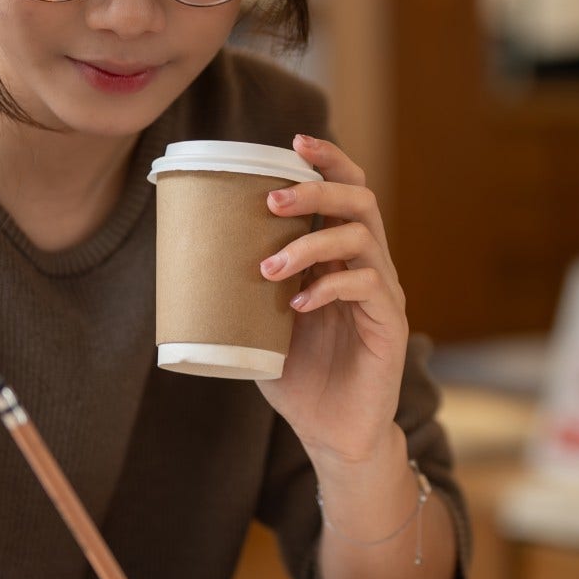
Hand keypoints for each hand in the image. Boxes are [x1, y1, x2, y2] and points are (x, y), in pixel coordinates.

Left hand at [256, 135, 408, 463]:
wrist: (334, 437)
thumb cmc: (300, 378)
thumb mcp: (262, 323)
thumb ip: (245, 289)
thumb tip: (187, 258)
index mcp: (341, 257)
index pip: (346, 190)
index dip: (327, 160)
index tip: (294, 142)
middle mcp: (369, 266)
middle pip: (360, 199)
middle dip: (316, 188)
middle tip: (272, 199)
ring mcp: (383, 294)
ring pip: (361, 238)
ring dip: (310, 243)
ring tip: (268, 268)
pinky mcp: (391, 326)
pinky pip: (367, 287)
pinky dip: (329, 287)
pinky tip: (298, 305)